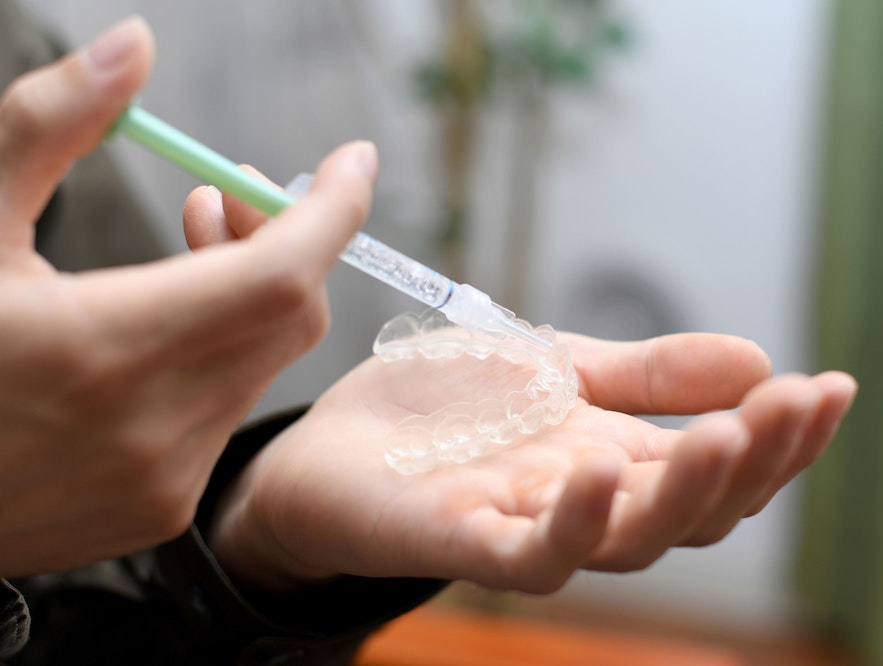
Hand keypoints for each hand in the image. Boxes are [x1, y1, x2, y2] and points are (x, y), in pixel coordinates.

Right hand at [0, 18, 375, 576]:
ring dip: (251, 298)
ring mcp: (162, 481)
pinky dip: (223, 357)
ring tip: (192, 250)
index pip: (281, 274)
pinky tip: (168, 334)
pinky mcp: (161, 509)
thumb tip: (135, 45)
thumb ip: (48, 128)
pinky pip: (230, 412)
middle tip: (228, 198)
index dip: (333, 211)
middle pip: (291, 313)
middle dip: (286, 242)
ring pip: (266, 363)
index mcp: (102, 347)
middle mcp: (150, 427)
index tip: (352, 161)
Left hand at [207, 332, 856, 593]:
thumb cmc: (444, 410)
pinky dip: (572, 521)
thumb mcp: (557, 369)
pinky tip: (600, 468)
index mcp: (615, 460)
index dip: (779, 436)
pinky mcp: (460, 543)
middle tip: (797, 406)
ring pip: (627, 541)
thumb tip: (757, 357)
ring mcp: (526, 529)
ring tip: (723, 436)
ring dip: (682, 493)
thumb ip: (645, 374)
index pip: (717, 465)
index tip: (833, 386)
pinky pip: (529, 556)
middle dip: (753, 461)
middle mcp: (585, 505)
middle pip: (692, 512)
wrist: (330, 444)